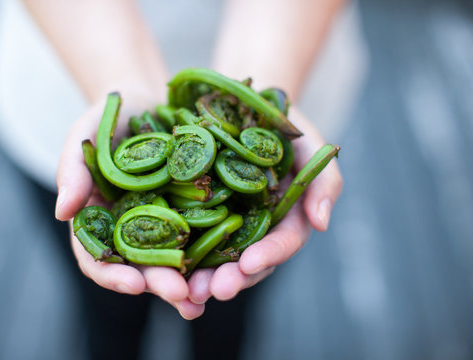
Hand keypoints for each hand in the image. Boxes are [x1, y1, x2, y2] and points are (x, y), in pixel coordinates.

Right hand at [55, 97, 204, 319]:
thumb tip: (61, 213)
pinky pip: (206, 232)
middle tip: (182, 295)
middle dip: (161, 284)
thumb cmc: (106, 118)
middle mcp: (133, 229)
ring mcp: (165, 220)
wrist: (145, 100)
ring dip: (192, 280)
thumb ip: (71, 171)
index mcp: (101, 222)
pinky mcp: (194, 208)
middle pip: (142, 266)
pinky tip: (234, 262)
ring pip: (176, 258)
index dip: (113, 275)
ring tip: (208, 295)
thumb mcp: (83, 137)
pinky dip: (216, 249)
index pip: (99, 258)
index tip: (134, 284)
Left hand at [187, 109, 342, 304]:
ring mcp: (223, 221)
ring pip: (215, 258)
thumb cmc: (282, 121)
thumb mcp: (310, 143)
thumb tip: (322, 223)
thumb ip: (323, 181)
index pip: (282, 242)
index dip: (268, 255)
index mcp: (284, 216)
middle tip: (211, 290)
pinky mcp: (194, 211)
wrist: (242, 100)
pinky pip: (185, 235)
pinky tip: (161, 266)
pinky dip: (176, 253)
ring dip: (201, 277)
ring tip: (185, 291)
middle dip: (231, 278)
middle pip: (246, 261)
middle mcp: (254, 226)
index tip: (249, 264)